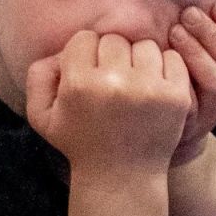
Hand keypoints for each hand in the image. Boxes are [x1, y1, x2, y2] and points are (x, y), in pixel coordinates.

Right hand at [25, 28, 197, 176]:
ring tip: (134, 85)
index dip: (85, 55)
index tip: (90, 76)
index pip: (84, 38)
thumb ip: (38, 76)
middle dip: (112, 57)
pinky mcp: (176, 96)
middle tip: (112, 83)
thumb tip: (61, 51)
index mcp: (80, 84)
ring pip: (145, 45)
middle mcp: (115, 83)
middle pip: (115, 39)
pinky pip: (173, 58)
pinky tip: (154, 88)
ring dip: (139, 61)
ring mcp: (149, 89)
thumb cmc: (80, 143)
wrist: (121, 177)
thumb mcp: (42, 117)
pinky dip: (165, 69)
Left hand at [164, 0, 215, 168]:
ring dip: (198, 53)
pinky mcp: (189, 124)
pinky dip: (179, 80)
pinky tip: (161, 63)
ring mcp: (211, 108)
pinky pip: (191, 104)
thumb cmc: (171, 70)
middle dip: (214, 34)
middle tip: (187, 14)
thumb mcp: (188, 41)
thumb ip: (199, 16)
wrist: (153, 124)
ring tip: (174, 32)